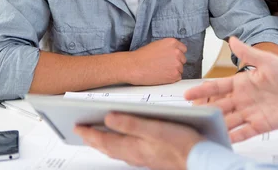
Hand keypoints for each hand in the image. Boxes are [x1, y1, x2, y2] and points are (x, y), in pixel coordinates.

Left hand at [75, 112, 202, 169]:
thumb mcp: (156, 129)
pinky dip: (119, 147)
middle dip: (93, 139)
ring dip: (105, 144)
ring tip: (97, 138)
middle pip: (108, 147)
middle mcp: (135, 154)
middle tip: (82, 132)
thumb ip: (131, 123)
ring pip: (117, 151)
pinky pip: (128, 153)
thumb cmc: (182, 144)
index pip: (104, 139)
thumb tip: (109, 118)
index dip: (89, 132)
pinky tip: (124, 145)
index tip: (77, 126)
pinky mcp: (153, 158)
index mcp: (133, 146)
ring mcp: (144, 157)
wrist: (200, 160)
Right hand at [127, 38, 186, 84]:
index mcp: (173, 42)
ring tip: (161, 71)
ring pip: (180, 69)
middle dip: (175, 63)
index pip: (183, 49)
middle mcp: (177, 52)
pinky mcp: (174, 75)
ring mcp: (177, 64)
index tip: (171, 58)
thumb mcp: (157, 44)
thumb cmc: (142, 56)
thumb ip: (168, 47)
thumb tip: (174, 52)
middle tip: (164, 65)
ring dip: (173, 71)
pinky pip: (178, 77)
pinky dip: (171, 78)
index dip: (176, 55)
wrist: (134, 66)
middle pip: (182, 60)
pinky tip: (162, 76)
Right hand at [184, 37, 277, 142]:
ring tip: (202, 128)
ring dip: (217, 124)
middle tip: (189, 114)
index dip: (203, 90)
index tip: (187, 93)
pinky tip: (222, 140)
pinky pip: (243, 133)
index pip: (218, 87)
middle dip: (205, 110)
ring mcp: (251, 113)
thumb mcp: (267, 60)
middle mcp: (244, 99)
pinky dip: (232, 137)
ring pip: (228, 120)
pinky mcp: (261, 125)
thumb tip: (231, 39)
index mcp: (243, 82)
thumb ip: (248, 53)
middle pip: (220, 106)